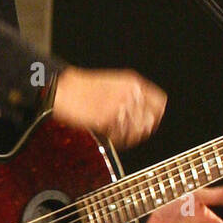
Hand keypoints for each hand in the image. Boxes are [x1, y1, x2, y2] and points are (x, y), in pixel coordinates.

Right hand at [51, 66, 165, 148]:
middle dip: (141, 129)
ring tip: (114, 133)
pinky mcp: (108, 118)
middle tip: (129, 132)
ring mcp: (119, 106)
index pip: (159, 102)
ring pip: (135, 131)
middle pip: (149, 120)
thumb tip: (147, 117)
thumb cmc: (83, 89)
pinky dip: (115, 139)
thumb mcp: (113, 84)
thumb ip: (131, 97)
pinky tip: (106, 134)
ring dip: (126, 135)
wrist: (63, 90)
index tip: (148, 122)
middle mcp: (130, 93)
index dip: (155, 115)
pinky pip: (119, 136)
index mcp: (133, 83)